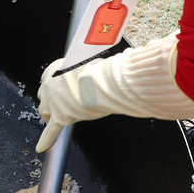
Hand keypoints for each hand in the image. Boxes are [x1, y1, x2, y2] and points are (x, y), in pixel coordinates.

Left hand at [34, 32, 193, 151]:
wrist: (103, 81)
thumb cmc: (104, 69)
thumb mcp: (106, 61)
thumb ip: (121, 57)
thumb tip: (153, 44)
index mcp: (57, 69)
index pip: (53, 78)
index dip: (60, 85)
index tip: (64, 87)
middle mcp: (50, 84)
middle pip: (46, 94)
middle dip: (53, 98)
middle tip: (63, 100)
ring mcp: (53, 101)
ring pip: (47, 110)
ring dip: (52, 114)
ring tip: (55, 118)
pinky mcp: (60, 116)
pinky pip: (51, 131)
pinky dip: (46, 139)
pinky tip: (40, 148)